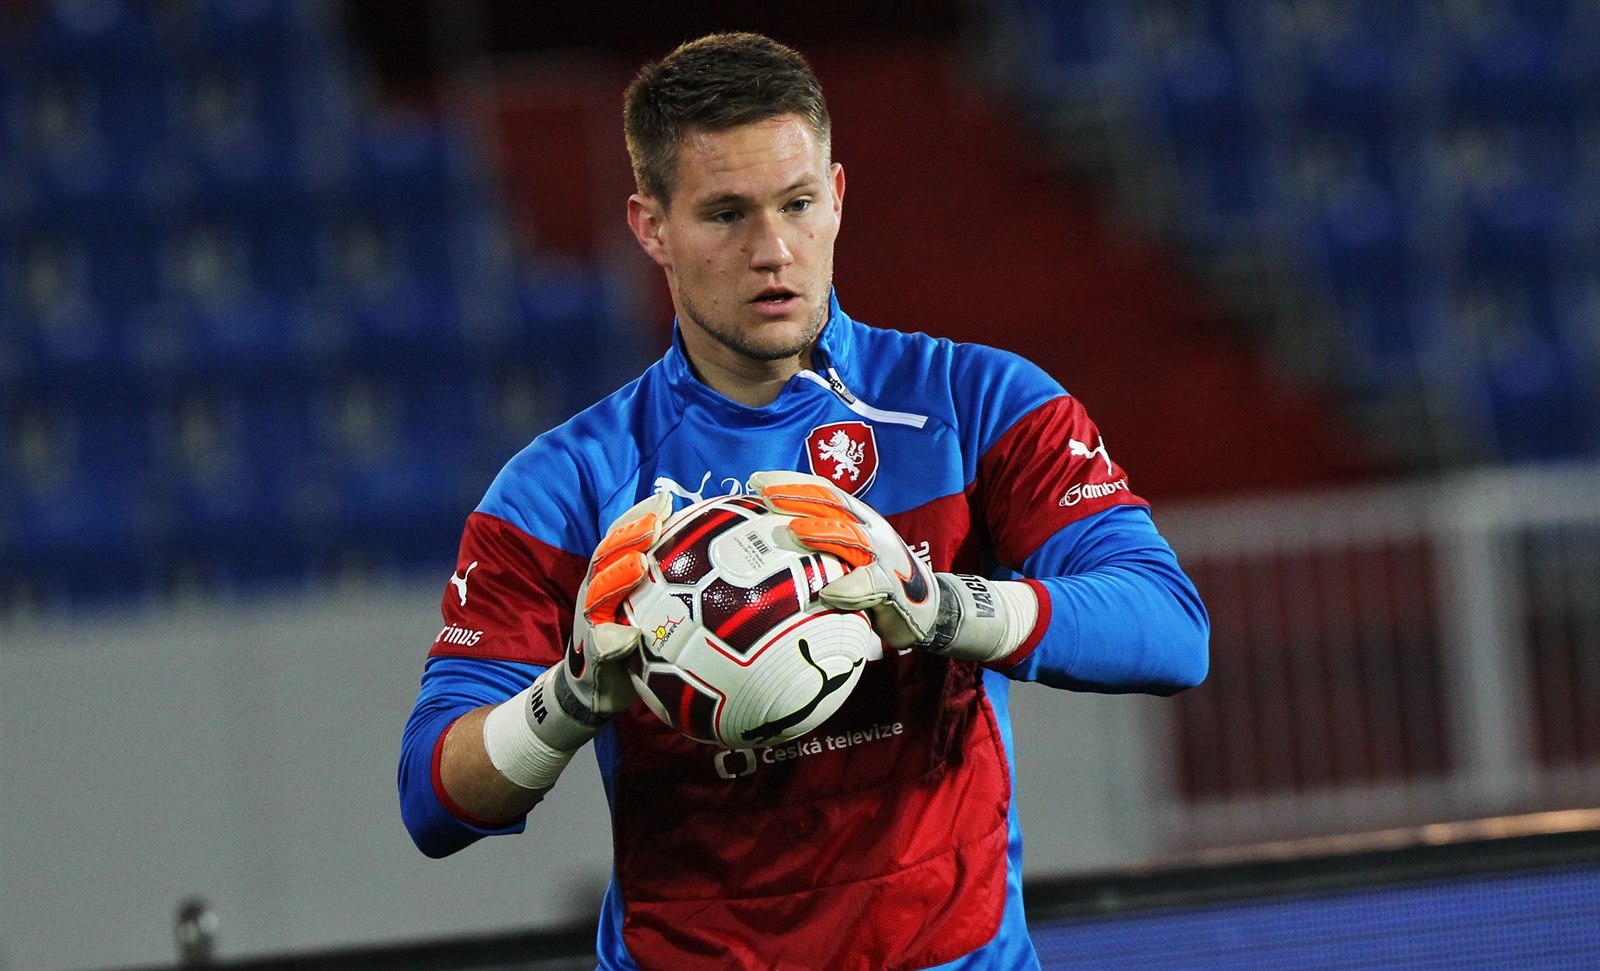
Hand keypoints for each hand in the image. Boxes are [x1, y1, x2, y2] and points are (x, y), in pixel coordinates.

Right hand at [534, 491, 671, 747]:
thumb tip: (705, 549)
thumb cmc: (631, 640)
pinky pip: (598, 646)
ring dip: (615, 579)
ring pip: (597, 596)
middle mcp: (595, 594)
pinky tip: (626, 636)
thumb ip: (663, 581)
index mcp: (609, 578)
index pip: (621, 540)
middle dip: (627, 537)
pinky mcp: (592, 656)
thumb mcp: (645, 606)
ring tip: (637, 565)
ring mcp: (589, 623)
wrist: (592, 687)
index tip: (664, 502)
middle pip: (606, 558)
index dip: (638, 518)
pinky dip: (609, 641)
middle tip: (654, 523)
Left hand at [749, 470, 936, 648]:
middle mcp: (872, 530)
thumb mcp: (848, 556)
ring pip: (852, 537)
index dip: (793, 482)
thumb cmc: (877, 581)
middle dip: (801, 497)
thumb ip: (821, 545)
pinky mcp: (894, 587)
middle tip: (767, 495)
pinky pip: (871, 584)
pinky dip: (850, 588)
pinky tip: (829, 593)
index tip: (758, 479)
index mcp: (858, 519)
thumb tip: (770, 541)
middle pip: (834, 505)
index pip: (823, 491)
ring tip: (797, 532)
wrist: (927, 611)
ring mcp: (885, 556)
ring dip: (824, 533)